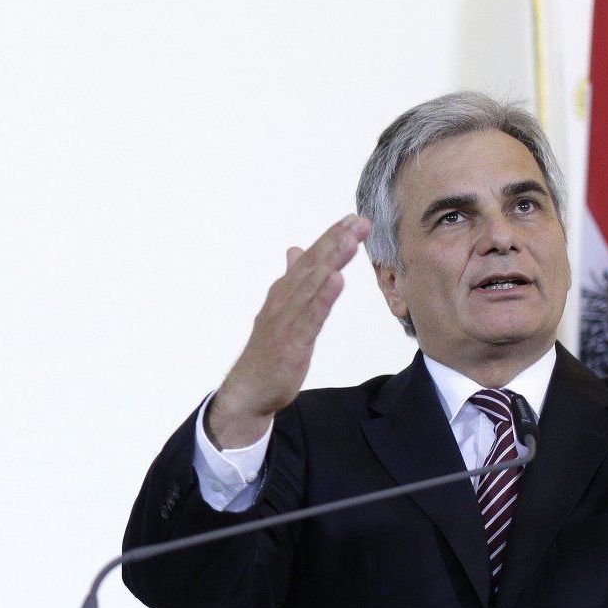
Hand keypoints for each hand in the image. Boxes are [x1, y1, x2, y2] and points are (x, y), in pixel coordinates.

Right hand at [207, 215, 370, 447]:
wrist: (249, 389)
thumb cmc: (268, 350)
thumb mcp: (282, 309)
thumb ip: (292, 279)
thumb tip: (296, 250)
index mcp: (284, 292)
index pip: (310, 259)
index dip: (330, 238)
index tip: (352, 218)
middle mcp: (283, 300)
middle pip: (312, 266)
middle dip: (335, 242)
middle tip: (358, 221)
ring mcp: (286, 320)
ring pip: (311, 286)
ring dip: (331, 262)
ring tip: (349, 241)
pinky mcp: (292, 342)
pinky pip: (310, 317)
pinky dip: (323, 298)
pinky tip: (336, 281)